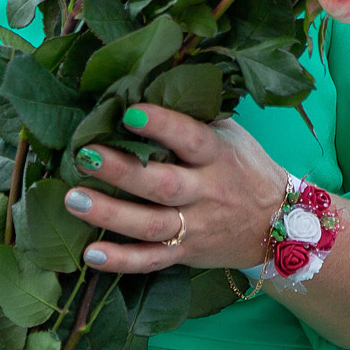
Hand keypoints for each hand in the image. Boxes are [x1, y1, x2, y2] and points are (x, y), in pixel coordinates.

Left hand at [65, 104, 286, 274]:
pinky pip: (151, 261)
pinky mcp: (186, 253)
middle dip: (122, 171)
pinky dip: (121, 262)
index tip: (129, 114)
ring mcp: (196, 227)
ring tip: (73, 199)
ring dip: (110, 215)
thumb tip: (143, 86)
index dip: (161, 126)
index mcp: (218, 156)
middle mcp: (207, 193)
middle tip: (84, 156)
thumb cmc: (243, 168)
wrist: (276, 224)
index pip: (191, 138)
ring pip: (150, 225)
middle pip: (162, 185)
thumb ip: (193, 117)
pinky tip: (90, 255)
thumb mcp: (229, 136)